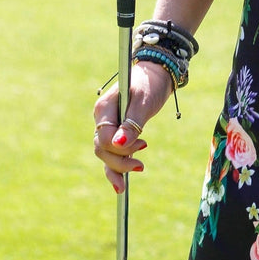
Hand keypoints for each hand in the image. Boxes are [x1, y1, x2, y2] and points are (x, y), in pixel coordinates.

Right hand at [93, 62, 172, 193]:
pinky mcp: (116, 131)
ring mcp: (107, 125)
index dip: (120, 148)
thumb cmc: (150, 84)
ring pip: (105, 153)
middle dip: (119, 160)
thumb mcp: (144, 102)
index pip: (103, 137)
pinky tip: (120, 184)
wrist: (157, 75)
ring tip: (134, 175)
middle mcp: (102, 118)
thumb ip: (132, 124)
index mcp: (104, 108)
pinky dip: (115, 168)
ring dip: (117, 167)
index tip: (143, 145)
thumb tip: (119, 146)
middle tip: (141, 164)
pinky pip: (110, 153)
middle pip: (102, 148)